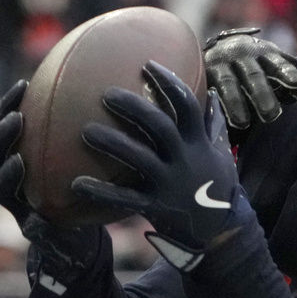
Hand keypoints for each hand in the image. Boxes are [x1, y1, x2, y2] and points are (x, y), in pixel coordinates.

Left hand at [0, 80, 103, 297]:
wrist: (70, 230)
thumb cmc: (72, 248)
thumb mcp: (64, 267)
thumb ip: (47, 288)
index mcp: (20, 209)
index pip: (4, 190)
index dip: (8, 176)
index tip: (21, 165)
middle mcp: (14, 186)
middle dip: (3, 139)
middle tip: (19, 123)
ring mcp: (19, 165)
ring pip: (5, 136)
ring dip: (10, 112)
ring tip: (24, 89)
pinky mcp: (32, 149)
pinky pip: (29, 123)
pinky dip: (31, 104)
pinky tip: (47, 83)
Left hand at [72, 60, 252, 270]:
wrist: (220, 232)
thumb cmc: (216, 186)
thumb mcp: (220, 154)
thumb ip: (213, 126)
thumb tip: (212, 95)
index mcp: (199, 142)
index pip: (186, 104)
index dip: (168, 83)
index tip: (148, 65)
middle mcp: (185, 159)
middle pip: (159, 125)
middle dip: (134, 107)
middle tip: (106, 94)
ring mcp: (170, 183)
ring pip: (139, 158)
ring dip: (112, 143)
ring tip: (85, 131)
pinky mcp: (156, 206)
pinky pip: (125, 198)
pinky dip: (101, 191)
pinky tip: (76, 183)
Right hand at [203, 27, 296, 131]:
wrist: (199, 44)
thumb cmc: (245, 61)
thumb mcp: (267, 63)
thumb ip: (288, 77)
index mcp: (264, 52)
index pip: (281, 66)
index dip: (292, 77)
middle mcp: (243, 54)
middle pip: (255, 76)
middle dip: (263, 95)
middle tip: (272, 114)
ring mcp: (221, 62)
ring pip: (229, 83)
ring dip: (236, 103)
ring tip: (243, 122)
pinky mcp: (203, 72)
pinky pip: (209, 88)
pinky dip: (215, 102)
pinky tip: (219, 115)